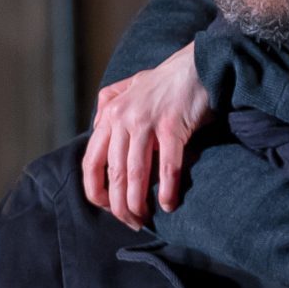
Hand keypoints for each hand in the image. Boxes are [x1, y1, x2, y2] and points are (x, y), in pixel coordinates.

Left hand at [83, 42, 211, 228]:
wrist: (197, 65)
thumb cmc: (164, 82)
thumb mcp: (128, 88)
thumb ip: (108, 107)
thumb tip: (95, 129)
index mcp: (110, 115)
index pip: (91, 162)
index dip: (96, 191)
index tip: (107, 207)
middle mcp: (123, 119)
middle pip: (114, 174)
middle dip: (119, 206)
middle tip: (130, 222)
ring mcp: (147, 122)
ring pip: (136, 174)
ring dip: (139, 203)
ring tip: (145, 219)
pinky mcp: (172, 126)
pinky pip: (167, 167)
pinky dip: (167, 190)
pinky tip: (169, 205)